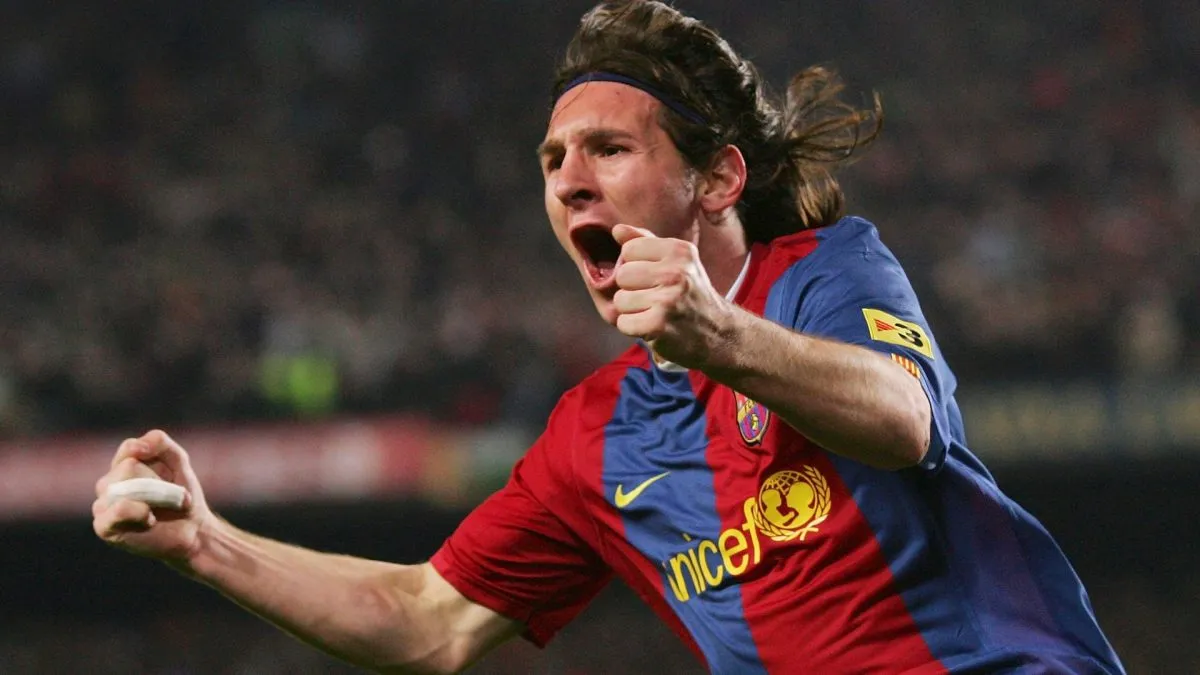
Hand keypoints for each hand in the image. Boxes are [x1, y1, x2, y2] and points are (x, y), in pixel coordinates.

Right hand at [92, 430, 212, 568]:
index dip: (151, 455)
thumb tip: (137, 447)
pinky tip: (149, 520)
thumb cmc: (182, 495)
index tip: (170, 470)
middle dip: (159, 483)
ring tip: (163, 509)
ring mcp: (103, 505)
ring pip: (122, 488)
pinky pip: (117, 509)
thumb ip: (159, 442)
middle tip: (173, 498)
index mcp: (123, 465)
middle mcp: (108, 483)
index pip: (129, 448)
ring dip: (155, 498)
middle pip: (128, 467)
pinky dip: (139, 512)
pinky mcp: (104, 527)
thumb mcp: (178, 461)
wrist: (192, 531)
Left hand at [611, 224, 732, 368]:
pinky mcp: (659, 324)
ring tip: (654, 312)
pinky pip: (623, 322)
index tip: (654, 277)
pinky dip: (632, 328)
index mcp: (679, 250)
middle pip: (623, 274)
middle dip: (632, 289)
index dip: (636, 265)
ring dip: (632, 311)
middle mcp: (676, 272)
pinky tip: (651, 327)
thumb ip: (645, 241)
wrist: (718, 333)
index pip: (630, 249)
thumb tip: (617, 229)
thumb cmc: (689, 294)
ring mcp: (668, 299)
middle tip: (653, 298)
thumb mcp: (676, 261)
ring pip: (620, 300)